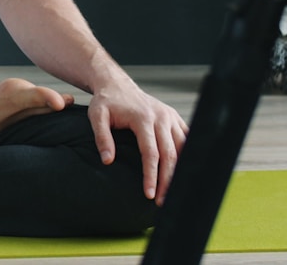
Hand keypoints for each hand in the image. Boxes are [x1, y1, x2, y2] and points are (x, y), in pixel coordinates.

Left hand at [87, 80, 187, 203]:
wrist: (117, 85)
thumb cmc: (106, 102)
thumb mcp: (97, 116)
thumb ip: (102, 137)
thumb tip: (107, 160)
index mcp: (143, 118)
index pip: (151, 152)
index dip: (151, 175)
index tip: (149, 194)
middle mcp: (161, 117)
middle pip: (170, 154)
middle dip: (167, 180)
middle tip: (162, 202)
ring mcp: (170, 117)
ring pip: (184, 148)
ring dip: (180, 171)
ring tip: (174, 191)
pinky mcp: (175, 118)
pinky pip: (187, 139)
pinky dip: (189, 156)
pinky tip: (185, 172)